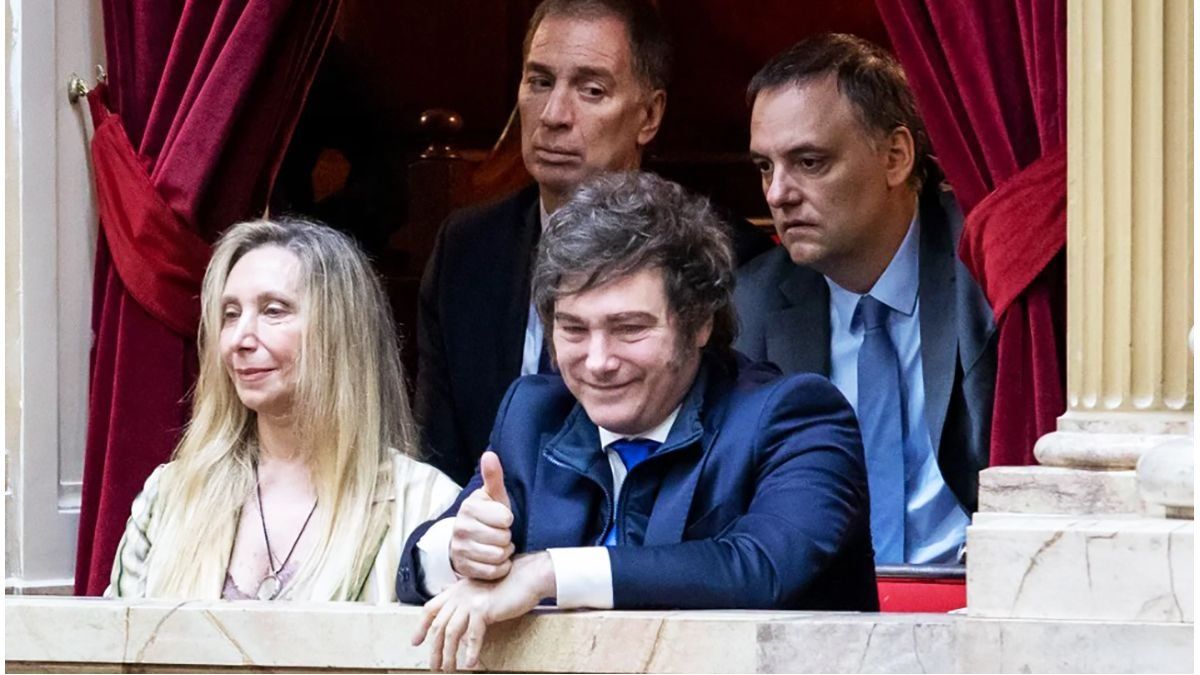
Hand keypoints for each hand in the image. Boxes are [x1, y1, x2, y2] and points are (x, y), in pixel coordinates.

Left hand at [412, 552, 554, 671]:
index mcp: (457, 590)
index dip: (421, 626)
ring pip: (451, 633)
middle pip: (438, 625)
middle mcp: (460, 594)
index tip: (416, 642)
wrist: (529, 576)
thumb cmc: (509, 584)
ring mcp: (470, 601)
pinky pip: (472, 636)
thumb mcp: (481, 591)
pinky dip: (470, 651)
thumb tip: (457, 620)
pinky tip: (470, 663)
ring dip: (448, 655)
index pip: (430, 608)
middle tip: (435, 666)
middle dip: (434, 649)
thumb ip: (467, 601)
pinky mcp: (484, 609)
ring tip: (450, 669)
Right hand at [450, 451, 514, 579]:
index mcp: (470, 507)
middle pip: (502, 539)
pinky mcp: (463, 567)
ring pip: (498, 556)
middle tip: (499, 533)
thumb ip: (493, 477)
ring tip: (498, 545)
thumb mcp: (493, 496)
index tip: (502, 518)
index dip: (508, 519)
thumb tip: (489, 454)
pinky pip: (492, 571)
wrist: (468, 539)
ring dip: (504, 553)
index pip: (505, 518)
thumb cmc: (487, 515)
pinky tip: (495, 559)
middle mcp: (461, 528)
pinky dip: (500, 567)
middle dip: (506, 537)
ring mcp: (460, 549)